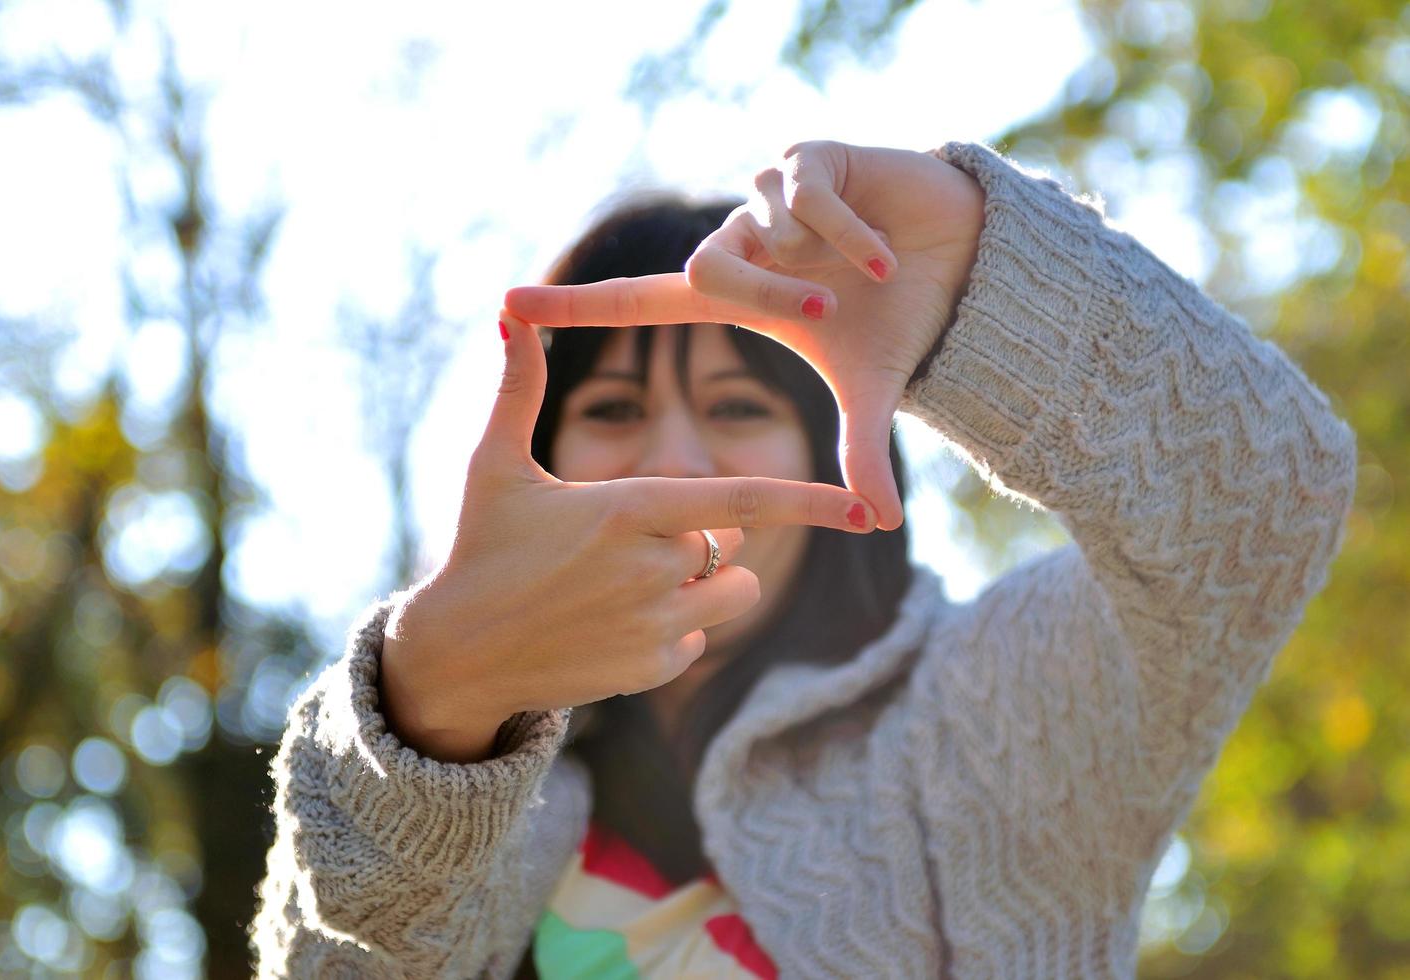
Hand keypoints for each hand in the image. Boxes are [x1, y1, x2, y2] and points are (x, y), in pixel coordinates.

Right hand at [380, 313, 871, 762]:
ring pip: (732, 592)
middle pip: (732, 544)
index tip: (863, 507)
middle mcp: (652, 571)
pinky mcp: (651, 670)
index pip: (743, 503)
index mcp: (627, 511)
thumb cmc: (478, 547)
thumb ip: (518, 388)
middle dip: (705, 537)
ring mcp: (654, 626)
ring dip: (706, 580)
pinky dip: (672, 626)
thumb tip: (507, 312)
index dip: (809, 502)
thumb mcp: (492, 465)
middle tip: (632, 540)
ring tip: (634, 578)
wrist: (458, 653)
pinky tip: (612, 622)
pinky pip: (697, 637)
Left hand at [504, 140, 984, 530]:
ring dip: (822, 262)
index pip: (639, 302)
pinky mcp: (810, 156)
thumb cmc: (901, 318)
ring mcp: (771, 198)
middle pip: (708, 269)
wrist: (964, 256)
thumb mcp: (871, 388)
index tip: (508, 306)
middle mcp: (741, 242)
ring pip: (761, 227)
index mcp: (734, 294)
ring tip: (879, 279)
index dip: (576, 308)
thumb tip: (883, 524)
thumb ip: (860, 449)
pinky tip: (889, 256)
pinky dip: (855, 235)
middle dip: (770, 295)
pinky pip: (810, 196)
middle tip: (829, 317)